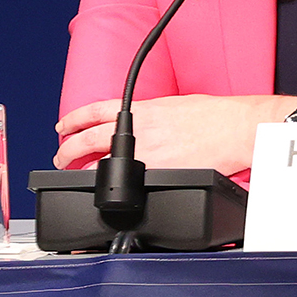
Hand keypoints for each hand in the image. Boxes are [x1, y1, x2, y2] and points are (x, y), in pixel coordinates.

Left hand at [55, 94, 296, 173]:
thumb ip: (153, 115)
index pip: (96, 110)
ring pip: (101, 164)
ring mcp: (146, 154)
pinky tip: (109, 192)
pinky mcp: (159, 174)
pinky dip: (114, 187)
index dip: (75, 118)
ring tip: (76, 175)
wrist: (234, 129)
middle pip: (89, 138)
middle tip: (61, 156)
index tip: (64, 125)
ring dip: (83, 171)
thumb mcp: (177, 104)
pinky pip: (127, 182)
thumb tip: (144, 122)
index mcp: (144, 109)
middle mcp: (139, 130)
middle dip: (69, 149)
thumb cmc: (215, 116)